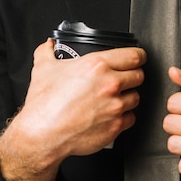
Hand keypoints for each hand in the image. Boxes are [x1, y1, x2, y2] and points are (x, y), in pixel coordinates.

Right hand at [0, 39, 146, 180]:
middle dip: (132, 77)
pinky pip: (131, 118)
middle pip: (139, 75)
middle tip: (121, 80)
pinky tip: (110, 115)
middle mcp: (110, 84)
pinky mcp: (115, 126)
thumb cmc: (44, 104)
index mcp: (97, 65)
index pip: (135, 55)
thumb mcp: (43, 69)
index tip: (136, 59)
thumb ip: (47, 51)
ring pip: (136, 97)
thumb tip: (48, 45)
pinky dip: (123, 117)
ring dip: (127, 97)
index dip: (137, 56)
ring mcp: (114, 106)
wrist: (41, 135)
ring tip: (112, 99)